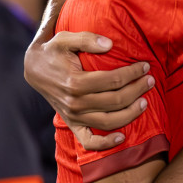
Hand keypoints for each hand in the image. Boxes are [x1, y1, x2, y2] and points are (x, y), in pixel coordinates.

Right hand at [24, 30, 152, 149]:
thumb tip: (110, 44)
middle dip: (137, 90)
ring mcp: (74, 116)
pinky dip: (106, 144)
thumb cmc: (52, 51)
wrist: (32, 69)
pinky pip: (89, 141)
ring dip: (131, 113)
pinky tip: (122, 137)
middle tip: (150, 80)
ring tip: (145, 102)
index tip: (145, 66)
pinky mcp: (72, 124)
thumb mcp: (64, 38)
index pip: (113, 80)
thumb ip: (87, 38)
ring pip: (109, 122)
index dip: (133, 73)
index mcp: (75, 82)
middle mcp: (75, 102)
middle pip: (116, 100)